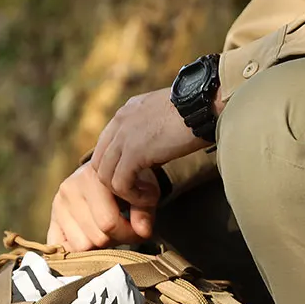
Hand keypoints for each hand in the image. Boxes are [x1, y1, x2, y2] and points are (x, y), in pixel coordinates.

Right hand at [47, 162, 159, 250]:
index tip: (140, 231)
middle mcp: (70, 189)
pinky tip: (91, 240)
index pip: (108, 223)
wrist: (111, 170)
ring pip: (81, 246)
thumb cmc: (131, 182)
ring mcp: (58, 203)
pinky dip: (77, 250)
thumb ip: (145, 211)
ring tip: (109, 232)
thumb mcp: (145, 190)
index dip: (129, 234)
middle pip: (96, 238)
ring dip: (99, 246)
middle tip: (125, 231)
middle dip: (116, 240)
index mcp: (92, 179)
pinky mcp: (53, 217)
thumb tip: (143, 232)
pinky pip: (61, 246)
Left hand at [91, 86, 221, 202]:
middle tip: (140, 193)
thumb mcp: (166, 118)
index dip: (116, 167)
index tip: (138, 179)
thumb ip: (153, 133)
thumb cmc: (199, 112)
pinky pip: (120, 184)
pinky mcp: (133, 152)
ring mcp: (123, 136)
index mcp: (127, 113)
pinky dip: (134, 197)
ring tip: (148, 197)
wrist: (205, 106)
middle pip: (99, 162)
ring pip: (105, 176)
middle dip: (116, 183)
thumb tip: (155, 155)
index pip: (105, 146)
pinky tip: (151, 197)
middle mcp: (120, 122)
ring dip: (126, 193)